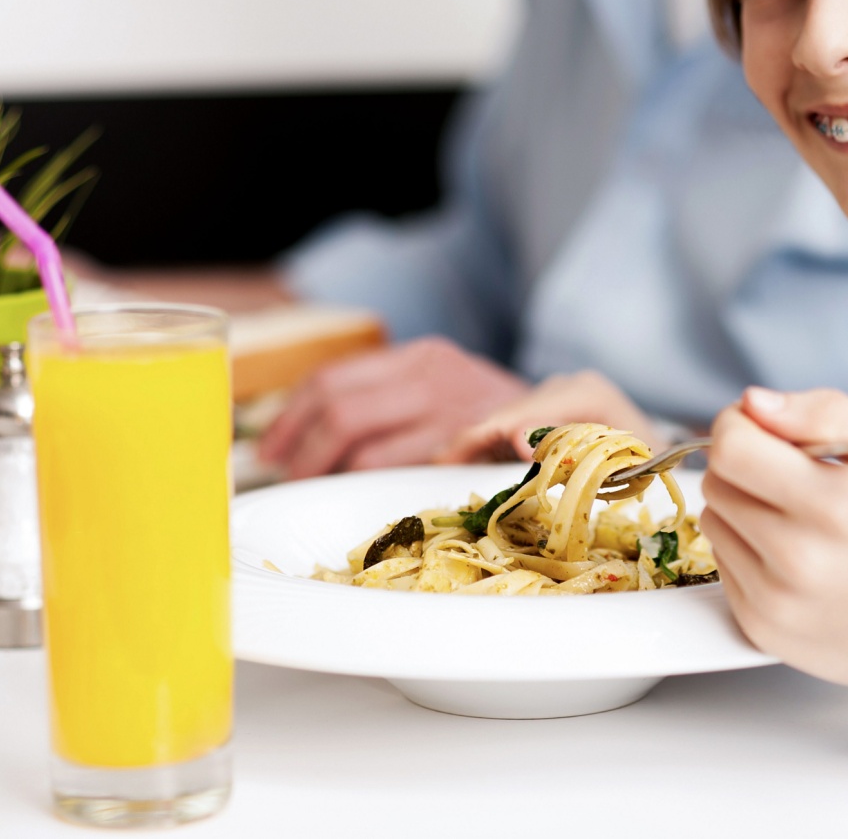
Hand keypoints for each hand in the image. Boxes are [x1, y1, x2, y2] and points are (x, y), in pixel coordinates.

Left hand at [258, 336, 527, 476]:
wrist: (575, 430)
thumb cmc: (496, 423)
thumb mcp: (445, 391)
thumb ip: (395, 401)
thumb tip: (314, 432)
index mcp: (423, 356)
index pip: (335, 378)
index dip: (293, 414)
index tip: (271, 445)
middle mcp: (433, 374)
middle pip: (338, 406)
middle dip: (299, 444)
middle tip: (282, 471)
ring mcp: (449, 410)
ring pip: (359, 439)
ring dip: (323, 467)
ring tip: (307, 485)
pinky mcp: (462, 447)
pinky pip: (391, 466)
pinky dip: (360, 481)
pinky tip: (351, 491)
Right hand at [438, 370, 668, 462]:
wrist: (653, 446)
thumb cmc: (646, 458)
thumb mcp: (625, 459)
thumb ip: (578, 452)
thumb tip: (518, 442)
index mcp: (587, 393)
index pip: (534, 411)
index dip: (503, 433)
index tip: (481, 454)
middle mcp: (563, 387)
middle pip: (510, 412)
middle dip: (475, 439)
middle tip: (441, 462)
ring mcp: (549, 396)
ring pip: (503, 418)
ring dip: (472, 442)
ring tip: (440, 462)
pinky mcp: (541, 410)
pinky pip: (505, 425)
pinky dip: (481, 444)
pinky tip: (452, 458)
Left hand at [701, 387, 847, 699]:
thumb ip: (826, 412)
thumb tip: (753, 403)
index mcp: (836, 505)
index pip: (731, 448)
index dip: (739, 425)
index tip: (763, 428)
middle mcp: (799, 559)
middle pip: (717, 482)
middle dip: (745, 465)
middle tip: (793, 477)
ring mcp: (776, 602)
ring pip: (714, 521)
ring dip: (743, 508)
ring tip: (799, 520)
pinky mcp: (762, 630)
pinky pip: (722, 566)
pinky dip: (748, 551)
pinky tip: (795, 557)